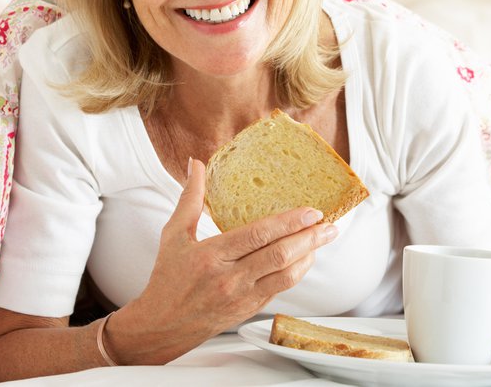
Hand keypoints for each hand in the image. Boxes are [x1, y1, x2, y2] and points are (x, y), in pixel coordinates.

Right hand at [116, 157, 337, 362]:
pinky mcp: (250, 309)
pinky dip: (297, 272)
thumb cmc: (167, 279)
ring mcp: (242, 297)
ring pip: (286, 275)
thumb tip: (196, 165)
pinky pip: (281, 289)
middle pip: (279, 255)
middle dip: (309, 238)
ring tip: (324, 238)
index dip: (288, 222)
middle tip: (328, 224)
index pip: (258, 236)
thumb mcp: (173, 235)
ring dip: (309, 256)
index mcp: (212, 256)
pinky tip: (306, 257)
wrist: (161, 326)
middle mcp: (230, 278)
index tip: (310, 211)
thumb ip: (190, 198)